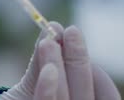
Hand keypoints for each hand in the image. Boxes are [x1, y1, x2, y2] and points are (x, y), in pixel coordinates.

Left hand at [0, 23, 120, 99]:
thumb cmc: (22, 98)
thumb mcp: (36, 81)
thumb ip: (44, 62)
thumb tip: (53, 30)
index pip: (102, 95)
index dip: (96, 71)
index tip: (78, 43)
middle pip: (84, 94)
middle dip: (78, 60)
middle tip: (69, 30)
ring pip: (66, 98)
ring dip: (60, 67)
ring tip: (48, 42)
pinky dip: (48, 88)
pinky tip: (48, 69)